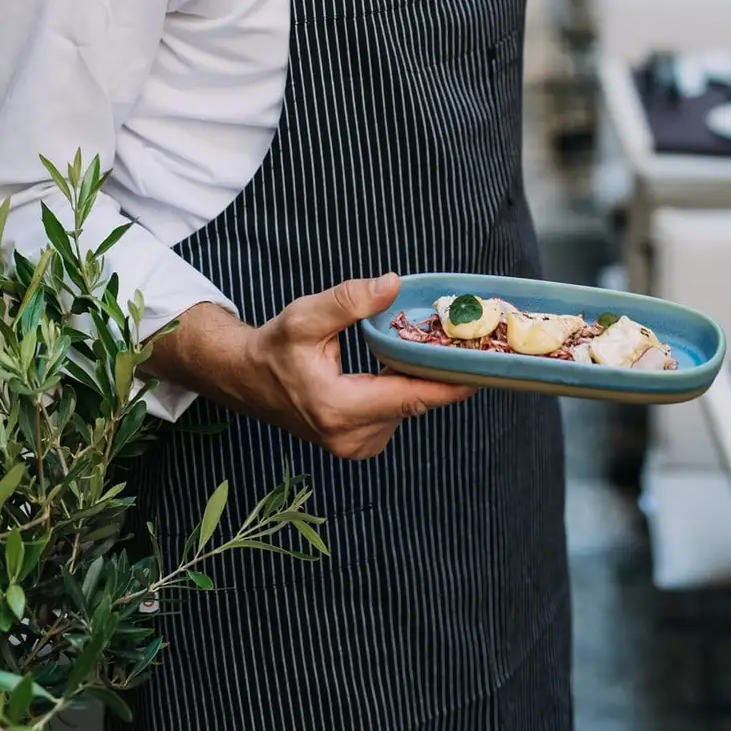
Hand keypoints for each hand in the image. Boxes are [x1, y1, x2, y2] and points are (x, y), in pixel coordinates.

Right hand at [151, 274, 476, 459]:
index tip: (483, 367)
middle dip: (438, 372)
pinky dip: (402, 390)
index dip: (450, 383)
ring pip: (407, 410)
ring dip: (417, 380)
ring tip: (425, 348)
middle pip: (414, 403)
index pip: (411, 398)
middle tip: (461, 340)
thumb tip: (392, 284)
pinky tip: (399, 366)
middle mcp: (351, 437)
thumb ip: (348, 301)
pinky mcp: (358, 444)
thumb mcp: (305, 317)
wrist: (247, 379)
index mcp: (339, 408)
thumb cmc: (274, 347)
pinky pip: (395, 415)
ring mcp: (355, 446)